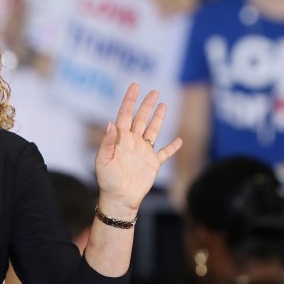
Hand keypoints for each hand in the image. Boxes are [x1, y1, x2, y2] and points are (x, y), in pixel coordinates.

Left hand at [95, 83, 181, 215]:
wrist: (119, 198)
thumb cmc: (107, 180)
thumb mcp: (103, 160)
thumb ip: (107, 142)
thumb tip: (110, 123)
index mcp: (120, 139)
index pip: (125, 114)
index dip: (129, 100)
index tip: (134, 85)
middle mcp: (132, 142)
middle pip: (141, 119)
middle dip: (147, 105)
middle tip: (154, 91)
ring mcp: (144, 152)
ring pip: (153, 131)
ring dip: (158, 118)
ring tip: (163, 104)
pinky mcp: (153, 164)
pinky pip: (165, 153)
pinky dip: (173, 147)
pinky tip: (179, 140)